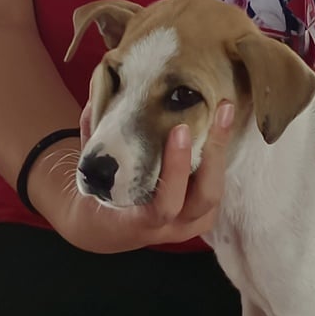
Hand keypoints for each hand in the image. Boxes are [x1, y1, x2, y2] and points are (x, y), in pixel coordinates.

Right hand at [38, 101, 238, 253]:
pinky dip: (220, 158)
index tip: (179, 130)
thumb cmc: (98, 197)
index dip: (176, 169)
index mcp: (139, 223)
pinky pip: (217, 186)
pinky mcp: (203, 214)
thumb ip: (94, 134)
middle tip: (217, 112)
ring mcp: (190, 224)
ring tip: (224, 112)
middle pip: (205, 197)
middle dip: (214, 153)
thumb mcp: (90, 173)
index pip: (165, 204)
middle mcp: (170, 228)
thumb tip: (97, 86)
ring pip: (216, 190)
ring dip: (221, 150)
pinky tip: (222, 126)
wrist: (105, 229)